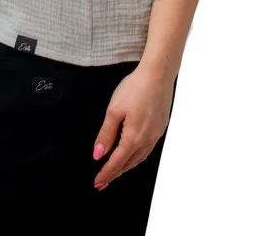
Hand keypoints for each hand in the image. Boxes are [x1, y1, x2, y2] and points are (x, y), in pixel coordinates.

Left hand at [91, 67, 174, 189]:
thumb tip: (98, 154)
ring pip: (140, 158)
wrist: (158, 74)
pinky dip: (138, 156)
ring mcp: (156, 134)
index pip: (117, 162)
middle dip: (115, 173)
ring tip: (116, 172)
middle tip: (103, 182)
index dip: (106, 173)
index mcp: (134, 138)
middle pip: (129, 163)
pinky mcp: (161, 127)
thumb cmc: (134, 89)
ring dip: (127, 166)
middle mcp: (147, 140)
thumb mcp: (114, 110)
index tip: (97, 183)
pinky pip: (148, 149)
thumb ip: (106, 134)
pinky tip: (133, 154)